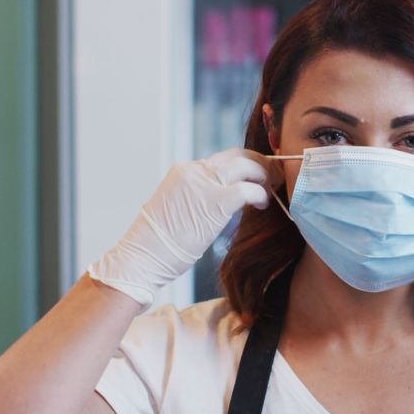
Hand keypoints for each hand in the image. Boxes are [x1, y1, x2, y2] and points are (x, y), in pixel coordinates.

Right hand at [87, 148, 282, 307]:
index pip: (222, 160)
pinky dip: (260, 194)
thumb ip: (197, 198)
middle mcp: (193, 171)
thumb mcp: (176, 209)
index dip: (244, 166)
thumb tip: (219, 202)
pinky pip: (247, 188)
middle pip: (237, 155)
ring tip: (272, 188)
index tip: (255, 177)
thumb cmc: (157, 244)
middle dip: (259, 164)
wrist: (140, 257)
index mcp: (183, 171)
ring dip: (264, 174)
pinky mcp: (214, 202)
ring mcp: (203, 184)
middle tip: (273, 178)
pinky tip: (263, 204)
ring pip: (245, 164)